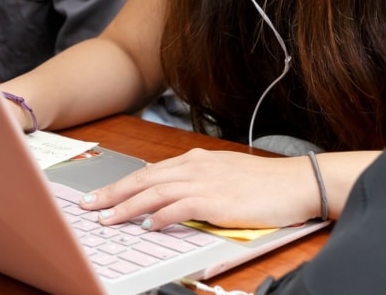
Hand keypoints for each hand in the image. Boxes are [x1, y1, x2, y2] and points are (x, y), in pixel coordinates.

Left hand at [78, 149, 320, 229]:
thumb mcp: (224, 174)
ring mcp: (204, 182)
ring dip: (126, 207)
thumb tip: (169, 189)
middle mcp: (195, 167)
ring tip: (107, 218)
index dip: (121, 184)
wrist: (296, 182)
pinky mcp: (215, 201)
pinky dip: (159, 217)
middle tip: (89, 206)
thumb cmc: (265, 183)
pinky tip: (146, 225)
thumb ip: (196, 179)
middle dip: (112, 193)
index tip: (100, 194)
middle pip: (143, 180)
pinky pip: (178, 208)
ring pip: (153, 193)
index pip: (149, 172)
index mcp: (196, 160)